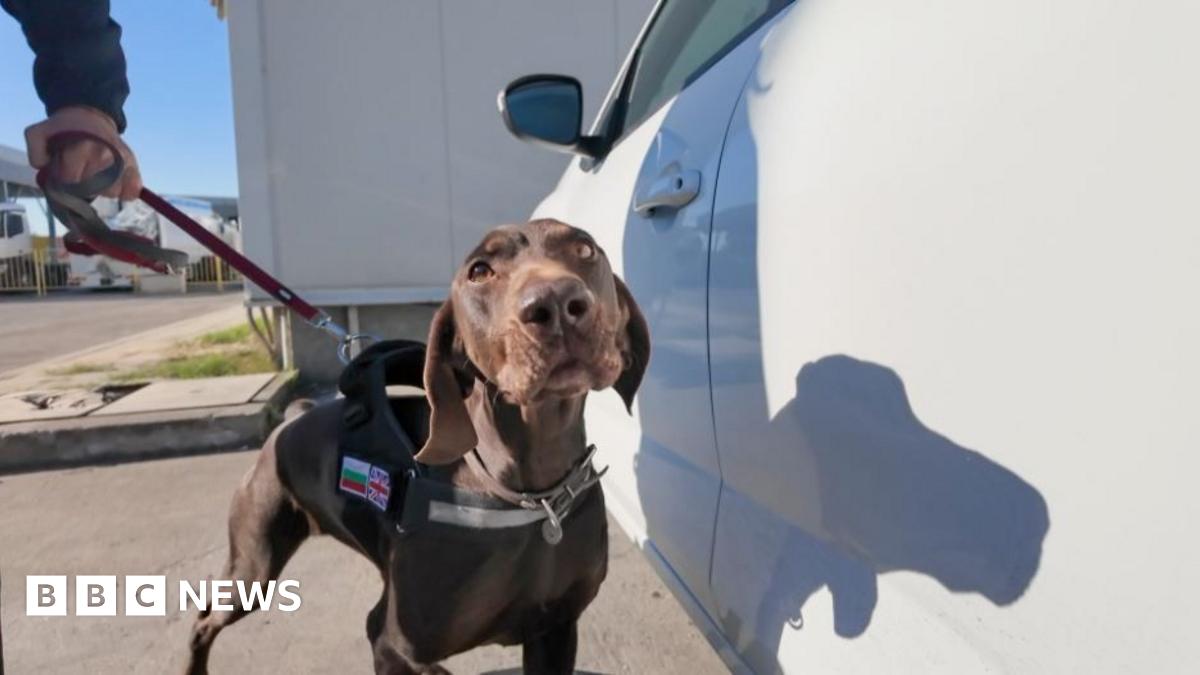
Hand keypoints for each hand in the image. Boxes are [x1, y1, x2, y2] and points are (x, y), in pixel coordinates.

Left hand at [24, 106, 141, 200]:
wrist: (90, 115)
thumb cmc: (64, 128)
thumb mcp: (39, 133)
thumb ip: (35, 151)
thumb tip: (44, 168)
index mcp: (81, 149)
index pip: (72, 182)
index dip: (65, 181)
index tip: (64, 173)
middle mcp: (104, 155)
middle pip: (93, 190)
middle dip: (83, 187)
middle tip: (80, 173)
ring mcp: (122, 161)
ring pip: (112, 192)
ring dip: (103, 189)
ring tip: (96, 176)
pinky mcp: (134, 165)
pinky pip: (132, 191)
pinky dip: (125, 192)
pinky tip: (115, 183)